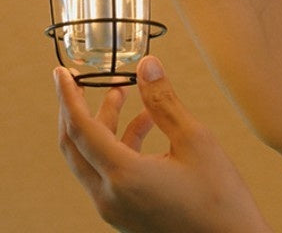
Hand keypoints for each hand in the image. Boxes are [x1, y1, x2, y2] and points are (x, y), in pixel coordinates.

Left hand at [54, 56, 272, 232]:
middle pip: (75, 145)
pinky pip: (107, 173)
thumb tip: (146, 66)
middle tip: (81, 79)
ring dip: (102, 123)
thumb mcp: (195, 140)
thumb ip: (163, 101)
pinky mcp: (127, 215)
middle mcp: (110, 198)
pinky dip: (118, 144)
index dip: (67, 95)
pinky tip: (145, 123)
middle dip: (76, 108)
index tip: (60, 72)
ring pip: (91, 158)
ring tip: (122, 93)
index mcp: (123, 177)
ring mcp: (116, 210)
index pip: (79, 128)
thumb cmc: (220, 202)